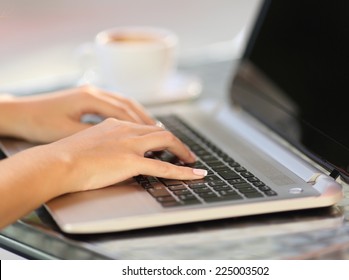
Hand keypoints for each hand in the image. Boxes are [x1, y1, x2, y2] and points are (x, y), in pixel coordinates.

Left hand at [0, 85, 155, 142]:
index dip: (148, 129)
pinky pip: (116, 106)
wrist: (18, 114)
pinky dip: (130, 116)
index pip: (129, 113)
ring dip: (143, 119)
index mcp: (92, 99)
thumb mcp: (71, 133)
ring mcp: (92, 93)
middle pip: (132, 106)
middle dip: (152, 124)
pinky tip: (134, 126)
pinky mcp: (87, 99)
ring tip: (158, 132)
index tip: (166, 142)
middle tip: (171, 139)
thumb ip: (100, 137)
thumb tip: (125, 147)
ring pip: (126, 105)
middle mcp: (95, 92)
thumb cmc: (39, 123)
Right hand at [43, 117, 206, 193]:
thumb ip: (104, 144)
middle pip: (159, 130)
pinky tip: (194, 174)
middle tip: (184, 152)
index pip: (144, 127)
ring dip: (181, 150)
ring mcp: (130, 144)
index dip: (158, 135)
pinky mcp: (131, 160)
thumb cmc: (64, 157)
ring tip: (191, 161)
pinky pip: (164, 167)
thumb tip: (111, 155)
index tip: (164, 142)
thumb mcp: (87, 142)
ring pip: (166, 140)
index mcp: (114, 124)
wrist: (55, 162)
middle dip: (175, 141)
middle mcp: (125, 130)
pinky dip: (182, 171)